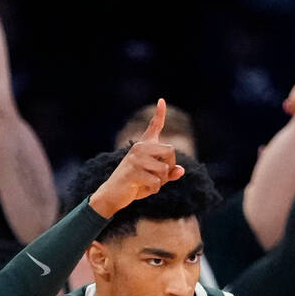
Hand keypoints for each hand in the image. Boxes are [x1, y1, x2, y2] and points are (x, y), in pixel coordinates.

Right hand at [89, 99, 184, 217]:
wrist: (113, 194)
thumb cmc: (135, 185)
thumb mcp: (155, 179)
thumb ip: (169, 174)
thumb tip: (181, 170)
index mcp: (144, 146)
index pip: (154, 126)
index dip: (160, 113)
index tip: (161, 100)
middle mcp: (140, 148)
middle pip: (170, 151)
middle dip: (171, 167)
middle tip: (161, 177)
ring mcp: (135, 158)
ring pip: (164, 168)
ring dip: (161, 181)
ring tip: (149, 184)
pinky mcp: (133, 171)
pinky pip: (156, 181)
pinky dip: (154, 189)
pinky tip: (142, 188)